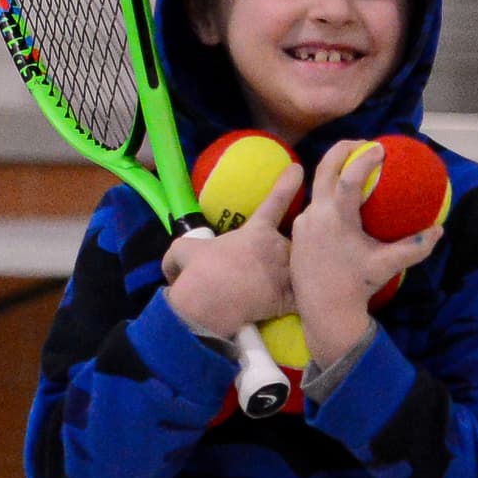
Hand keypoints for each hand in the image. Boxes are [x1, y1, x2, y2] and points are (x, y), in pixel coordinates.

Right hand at [160, 160, 300, 339]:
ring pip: (302, 271)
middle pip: (294, 244)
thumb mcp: (181, 252)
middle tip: (272, 273)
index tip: (298, 169)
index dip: (287, 184)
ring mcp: (285, 274)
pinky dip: (305, 301)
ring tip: (295, 286)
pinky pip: (305, 298)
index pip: (275, 201)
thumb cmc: (196, 275)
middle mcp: (275, 248)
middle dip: (288, 255)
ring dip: (299, 277)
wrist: (205, 308)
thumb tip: (171, 272)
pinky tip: (307, 306)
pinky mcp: (289, 301)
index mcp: (255, 233)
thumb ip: (179, 255)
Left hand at [286, 144, 444, 371]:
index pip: (349, 178)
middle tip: (362, 143)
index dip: (365, 160)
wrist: (325, 313)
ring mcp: (302, 224)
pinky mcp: (298, 234)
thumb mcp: (387, 265)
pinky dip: (326, 195)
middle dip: (342, 150)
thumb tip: (439, 230)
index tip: (380, 148)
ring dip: (333, 172)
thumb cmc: (356, 288)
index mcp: (335, 218)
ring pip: (316, 187)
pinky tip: (340, 200)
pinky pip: (312, 205)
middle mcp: (314, 215)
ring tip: (352, 168)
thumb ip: (415, 247)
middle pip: (324, 169)